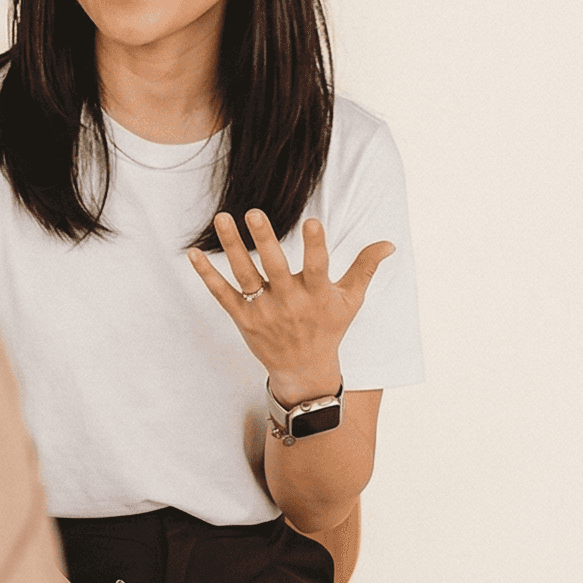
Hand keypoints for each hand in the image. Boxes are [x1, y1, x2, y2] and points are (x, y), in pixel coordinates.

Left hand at [187, 210, 394, 404]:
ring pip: (245, 276)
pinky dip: (207, 275)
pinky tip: (193, 252)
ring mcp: (264, 311)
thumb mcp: (350, 300)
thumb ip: (365, 268)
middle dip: (265, 240)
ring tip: (222, 217)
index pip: (318, 267)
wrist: (304, 370)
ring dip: (232, 247)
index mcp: (317, 295)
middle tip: (254, 212)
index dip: (316, 245)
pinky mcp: (243, 318)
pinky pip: (222, 294)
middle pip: (275, 267)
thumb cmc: (329, 327)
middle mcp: (289, 302)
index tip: (313, 221)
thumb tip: (389, 243)